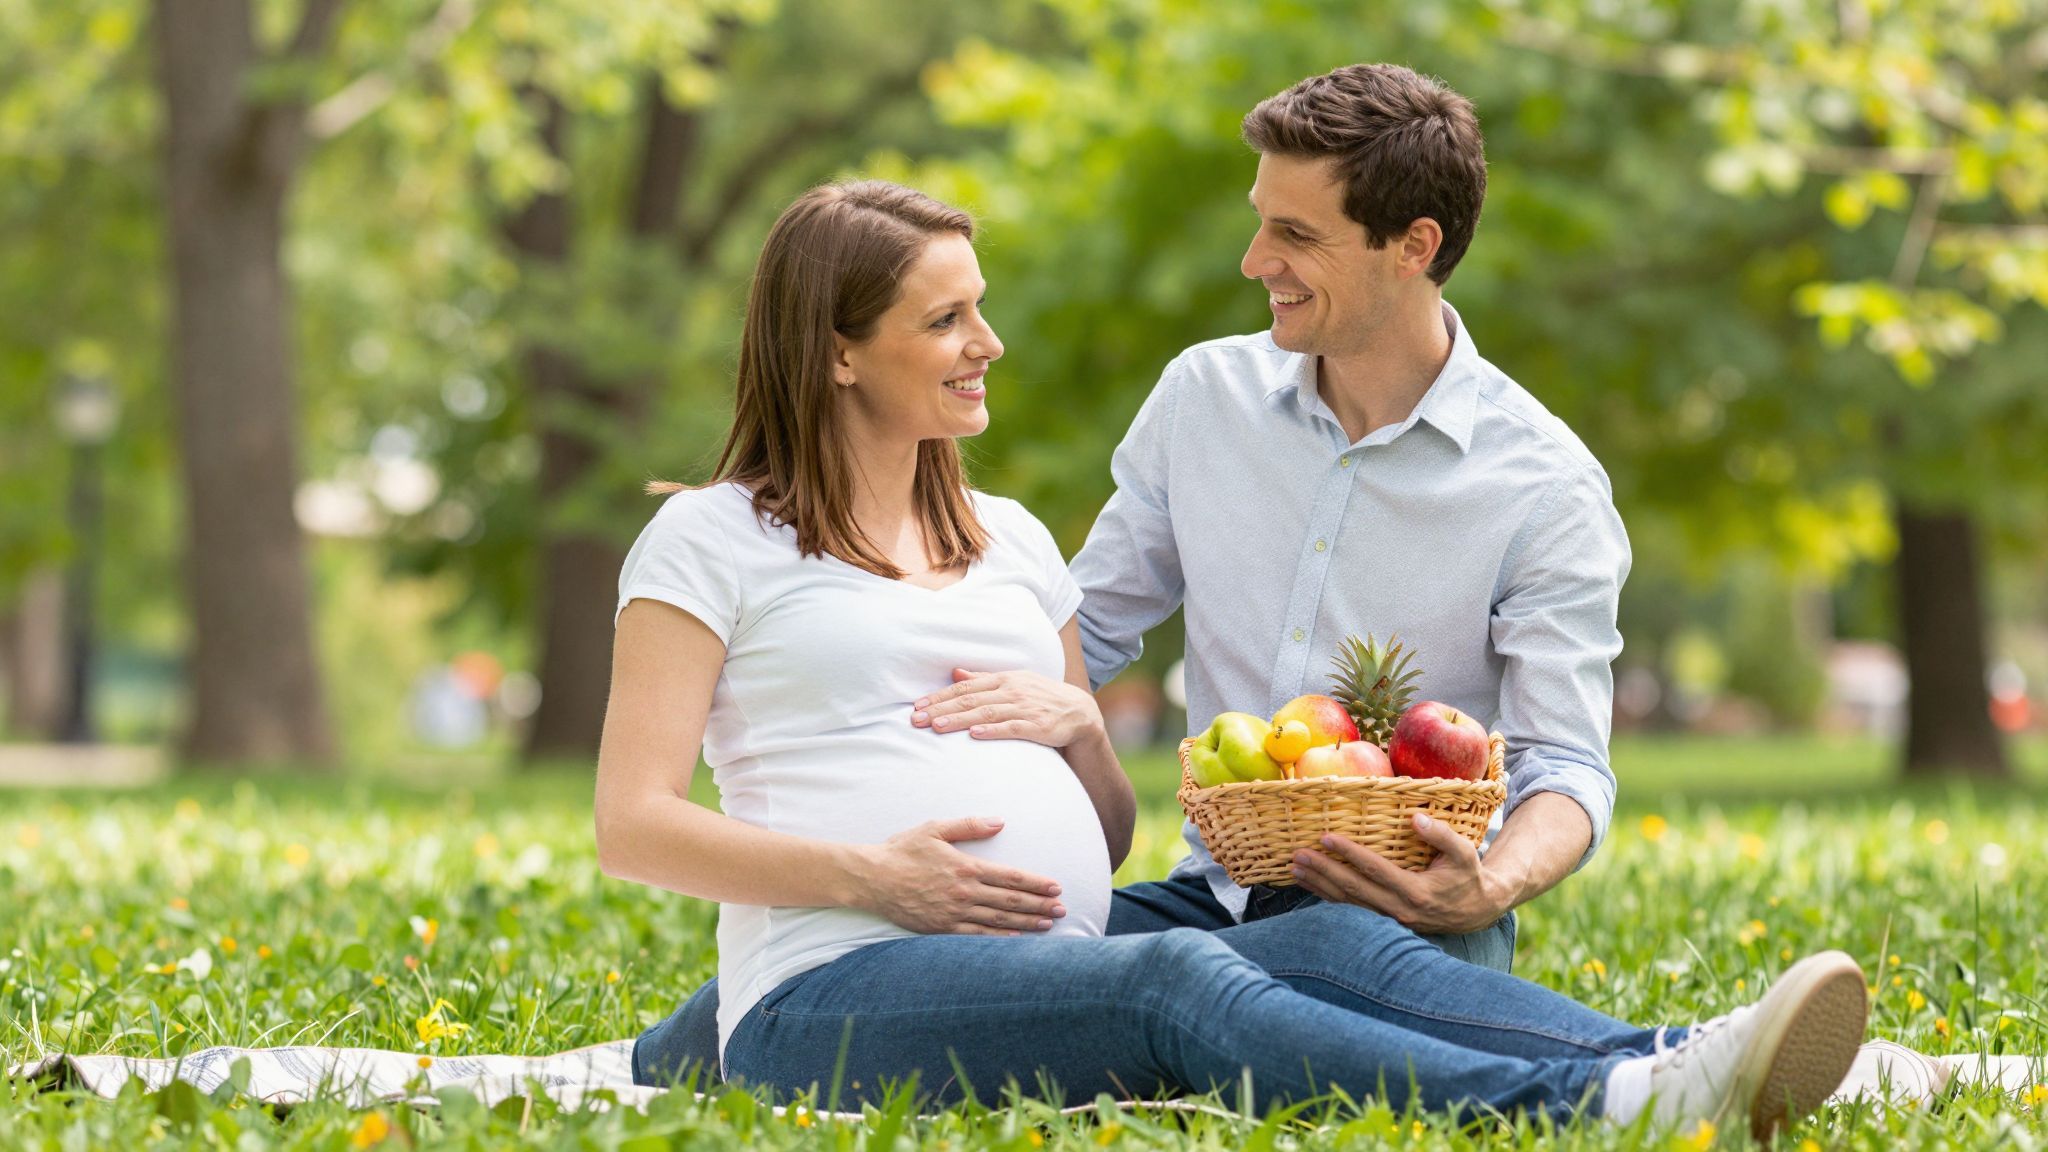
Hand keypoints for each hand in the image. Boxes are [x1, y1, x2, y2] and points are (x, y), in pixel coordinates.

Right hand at [848, 816, 1066, 935]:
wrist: (872, 878)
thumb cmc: (903, 850)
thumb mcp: (935, 829)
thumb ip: (969, 825)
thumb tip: (1000, 822)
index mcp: (966, 867)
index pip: (1010, 877)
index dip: (1036, 883)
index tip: (1056, 887)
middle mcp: (964, 892)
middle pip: (1011, 900)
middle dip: (1040, 904)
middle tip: (1063, 908)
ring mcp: (954, 913)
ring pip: (999, 920)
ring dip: (1026, 922)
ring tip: (1049, 923)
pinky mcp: (942, 928)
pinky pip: (977, 936)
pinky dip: (1000, 938)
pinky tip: (1016, 938)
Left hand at [911, 668, 1103, 748]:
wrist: (1079, 712)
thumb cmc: (1040, 697)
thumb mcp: (1013, 682)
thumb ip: (983, 679)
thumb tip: (954, 673)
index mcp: (1004, 679)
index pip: (965, 688)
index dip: (940, 697)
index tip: (918, 706)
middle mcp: (1012, 691)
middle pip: (970, 700)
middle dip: (941, 710)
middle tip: (917, 719)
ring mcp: (1025, 708)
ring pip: (986, 713)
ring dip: (959, 720)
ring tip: (937, 727)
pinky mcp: (1038, 726)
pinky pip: (1012, 728)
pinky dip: (992, 730)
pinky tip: (975, 734)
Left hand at [1290, 813, 1511, 935]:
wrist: (1476, 911)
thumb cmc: (1468, 877)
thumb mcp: (1464, 853)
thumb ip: (1441, 835)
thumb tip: (1415, 818)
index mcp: (1416, 891)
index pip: (1375, 869)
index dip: (1349, 853)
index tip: (1326, 837)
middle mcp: (1398, 909)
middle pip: (1353, 889)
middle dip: (1323, 871)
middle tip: (1299, 855)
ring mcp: (1390, 919)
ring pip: (1348, 903)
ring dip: (1320, 885)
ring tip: (1296, 868)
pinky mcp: (1385, 922)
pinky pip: (1351, 910)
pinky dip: (1328, 898)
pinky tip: (1311, 886)